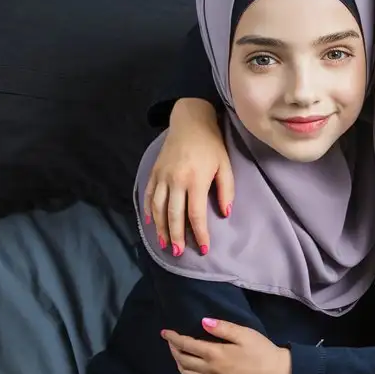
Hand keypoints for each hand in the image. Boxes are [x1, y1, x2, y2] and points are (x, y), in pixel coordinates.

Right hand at [143, 99, 233, 256]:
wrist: (190, 120)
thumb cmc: (212, 145)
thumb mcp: (225, 166)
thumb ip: (226, 190)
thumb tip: (225, 214)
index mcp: (195, 180)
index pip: (196, 214)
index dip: (200, 234)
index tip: (203, 249)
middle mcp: (176, 180)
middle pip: (174, 215)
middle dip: (177, 236)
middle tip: (179, 253)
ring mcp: (162, 176)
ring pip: (158, 208)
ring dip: (161, 229)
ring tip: (165, 244)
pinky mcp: (154, 171)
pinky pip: (148, 195)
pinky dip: (149, 211)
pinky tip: (152, 224)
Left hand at [162, 318, 290, 373]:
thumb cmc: (262, 351)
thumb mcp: (244, 334)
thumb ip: (222, 328)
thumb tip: (202, 322)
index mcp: (215, 354)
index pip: (186, 345)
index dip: (173, 338)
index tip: (165, 332)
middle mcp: (211, 370)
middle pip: (183, 360)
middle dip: (174, 349)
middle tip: (172, 342)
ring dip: (179, 364)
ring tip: (179, 356)